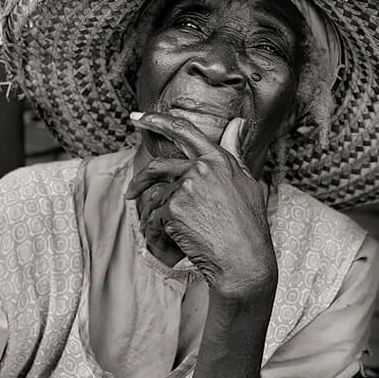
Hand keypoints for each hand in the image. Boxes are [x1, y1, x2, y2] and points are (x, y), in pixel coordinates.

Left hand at [126, 112, 277, 303]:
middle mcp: (202, 167)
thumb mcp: (248, 182)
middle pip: (158, 167)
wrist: (243, 259)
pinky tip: (176, 241)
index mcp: (219, 159)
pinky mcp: (174, 207)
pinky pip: (156, 217)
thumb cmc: (249, 225)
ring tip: (169, 234)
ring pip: (158, 197)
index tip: (137, 118)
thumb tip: (237, 122)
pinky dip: (160, 231)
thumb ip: (234, 151)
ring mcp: (187, 186)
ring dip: (158, 216)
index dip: (157, 121)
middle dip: (140, 180)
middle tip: (129, 192)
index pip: (184, 131)